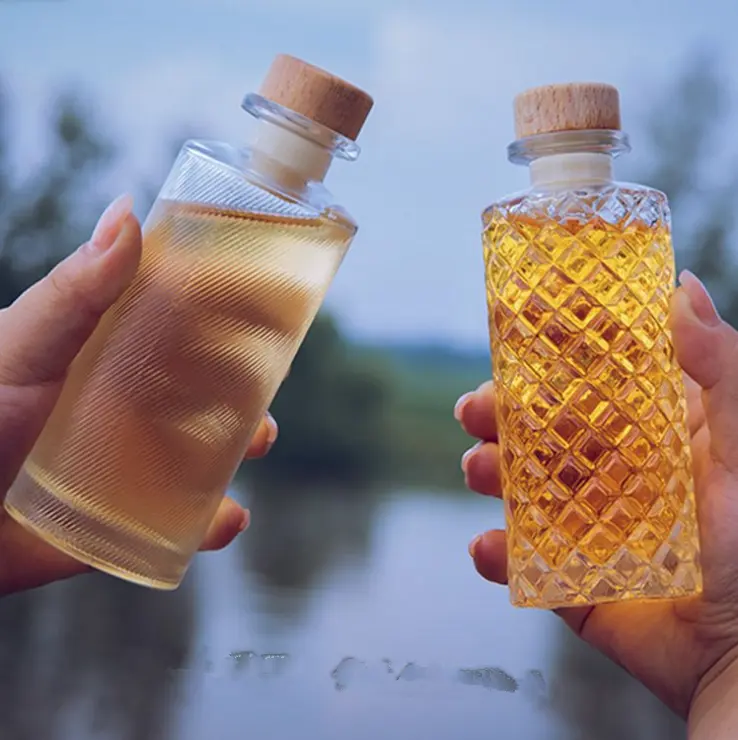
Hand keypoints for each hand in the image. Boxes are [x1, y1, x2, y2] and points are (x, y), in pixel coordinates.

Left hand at [0, 195, 277, 594]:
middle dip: (248, 380)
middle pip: (209, 381)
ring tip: (259, 443)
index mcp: (111, 349)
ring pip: (209, 446)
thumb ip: (76, 292)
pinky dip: (216, 520)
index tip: (273, 302)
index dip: (231, 307)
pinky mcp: (129, 515)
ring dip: (246, 442)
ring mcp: (133, 457)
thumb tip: (128, 212)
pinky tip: (229, 517)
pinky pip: (185, 518)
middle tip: (265, 380)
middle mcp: (129, 399)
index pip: (183, 318)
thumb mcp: (25, 345)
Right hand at [455, 271, 737, 729]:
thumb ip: (719, 369)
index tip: (517, 323)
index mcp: (660, 436)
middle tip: (475, 406)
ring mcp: (592, 528)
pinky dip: (497, 554)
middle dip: (503, 415)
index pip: (598, 381)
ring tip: (476, 470)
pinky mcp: (573, 580)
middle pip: (546, 432)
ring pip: (524, 490)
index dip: (557, 351)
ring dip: (491, 474)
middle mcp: (620, 476)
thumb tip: (681, 289)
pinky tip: (488, 547)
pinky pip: (523, 562)